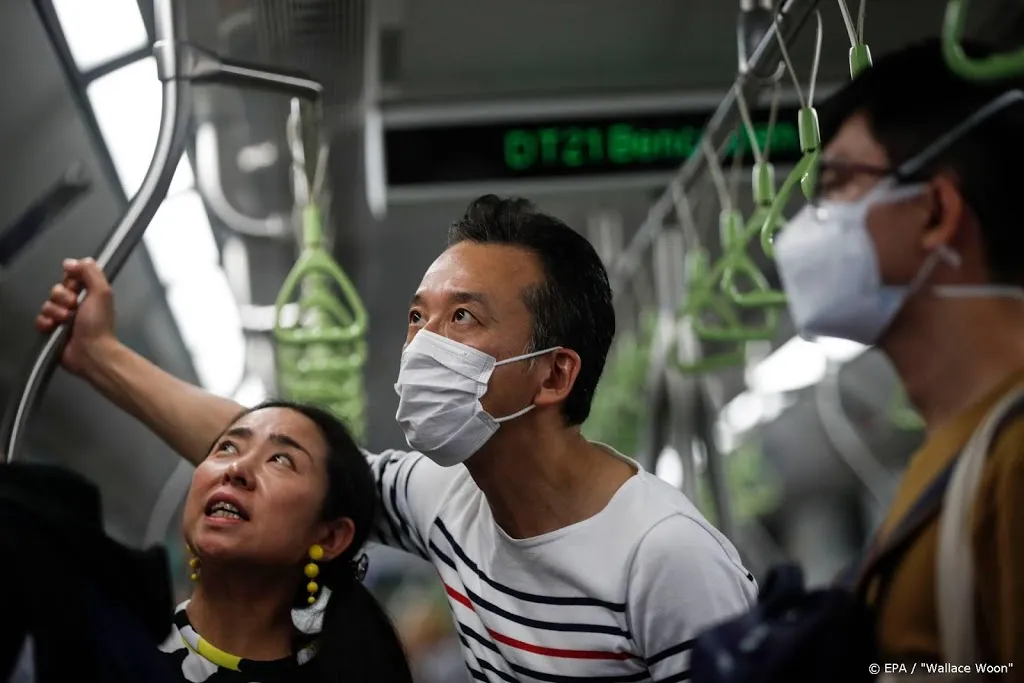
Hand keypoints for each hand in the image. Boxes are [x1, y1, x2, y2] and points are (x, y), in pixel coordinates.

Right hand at [34, 258, 117, 376]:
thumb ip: (91, 272)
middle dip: (63, 296)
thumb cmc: (98, 323)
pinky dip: (45, 322)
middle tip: (73, 306)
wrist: (91, 351)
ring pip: (47, 304)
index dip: (70, 279)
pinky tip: (53, 328)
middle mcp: (76, 304)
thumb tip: (71, 261)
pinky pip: (39, 319)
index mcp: (89, 293)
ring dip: (56, 311)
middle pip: (57, 289)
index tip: (76, 285)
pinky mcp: (52, 330)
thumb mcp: (101, 291)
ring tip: (67, 321)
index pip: (71, 277)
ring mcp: (63, 318)